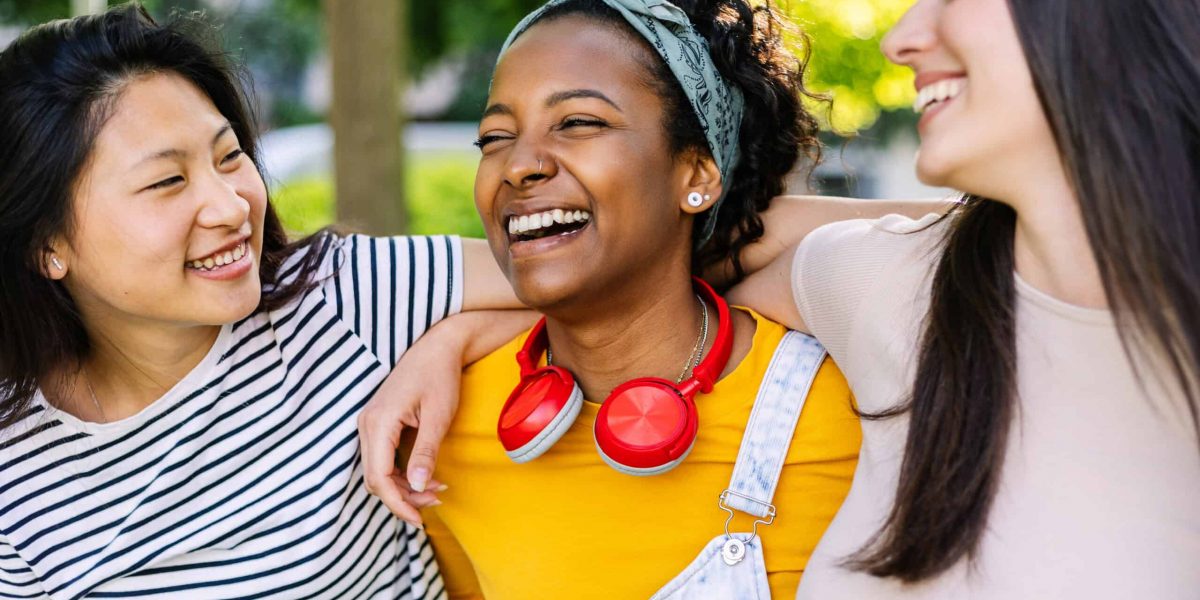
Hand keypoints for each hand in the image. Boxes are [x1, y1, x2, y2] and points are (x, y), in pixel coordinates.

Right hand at [359, 325, 462, 525]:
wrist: (437, 346)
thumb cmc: (440, 376)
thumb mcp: (438, 416)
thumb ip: (425, 452)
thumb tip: (416, 486)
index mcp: (378, 423)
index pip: (379, 477)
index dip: (398, 503)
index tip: (419, 519)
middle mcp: (367, 424)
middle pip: (375, 478)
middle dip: (403, 497)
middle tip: (436, 500)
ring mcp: (370, 424)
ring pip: (377, 471)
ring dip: (403, 486)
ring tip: (436, 490)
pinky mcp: (378, 424)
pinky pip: (382, 458)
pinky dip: (401, 472)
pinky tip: (425, 476)